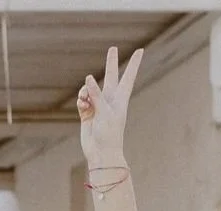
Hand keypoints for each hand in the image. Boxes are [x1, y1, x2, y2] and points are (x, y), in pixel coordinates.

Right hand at [78, 46, 143, 169]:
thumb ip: (96, 94)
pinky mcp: (88, 113)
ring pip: (90, 89)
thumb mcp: (104, 112)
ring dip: (85, 90)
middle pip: (110, 76)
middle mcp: (110, 100)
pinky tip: (81, 104)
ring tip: (84, 99)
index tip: (140, 50)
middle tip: (112, 48)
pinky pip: (82, 100)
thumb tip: (88, 78)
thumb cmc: (109, 133)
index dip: (134, 63)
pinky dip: (80, 100)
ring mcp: (98, 106)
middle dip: (110, 63)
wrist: (101, 152)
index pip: (128, 76)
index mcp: (120, 98)